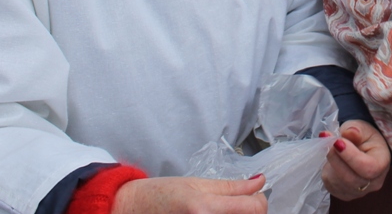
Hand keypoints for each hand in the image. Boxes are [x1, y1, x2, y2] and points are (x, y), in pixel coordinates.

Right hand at [113, 176, 266, 213]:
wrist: (131, 210)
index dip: (260, 199)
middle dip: (251, 210)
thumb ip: (231, 186)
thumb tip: (259, 181)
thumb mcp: (195, 183)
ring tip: (227, 209)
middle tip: (241, 202)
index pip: (254, 208)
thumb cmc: (159, 195)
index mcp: (205, 208)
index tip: (255, 193)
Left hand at [321, 121, 390, 200]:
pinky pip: (330, 185)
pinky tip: (332, 159)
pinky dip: (327, 170)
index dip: (351, 156)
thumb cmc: (365, 136)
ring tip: (330, 147)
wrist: (362, 146)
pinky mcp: (344, 194)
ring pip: (337, 182)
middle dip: (336, 158)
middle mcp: (373, 183)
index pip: (368, 168)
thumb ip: (356, 129)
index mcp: (382, 164)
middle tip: (328, 141)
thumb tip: (350, 132)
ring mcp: (359, 192)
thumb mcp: (363, 127)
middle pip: (351, 179)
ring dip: (329, 163)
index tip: (337, 141)